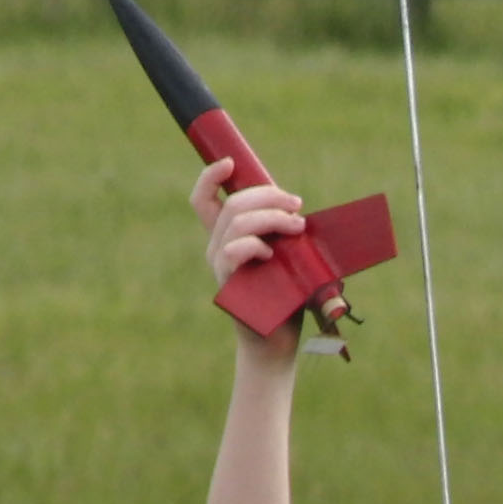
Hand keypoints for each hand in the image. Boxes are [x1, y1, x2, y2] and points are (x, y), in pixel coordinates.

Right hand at [190, 160, 305, 359]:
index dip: (211, 176)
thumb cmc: (284, 297)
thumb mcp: (284, 254)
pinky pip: (233, 252)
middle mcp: (217, 248)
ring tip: (297, 228)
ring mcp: (221, 266)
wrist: (278, 341)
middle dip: (268, 196)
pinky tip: (273, 254)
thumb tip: (294, 205)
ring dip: (271, 217)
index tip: (230, 163)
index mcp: (226, 237)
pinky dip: (255, 246)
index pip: (204, 200)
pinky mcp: (229, 284)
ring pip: (237, 222)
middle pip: (232, 204)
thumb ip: (279, 230)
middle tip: (297, 205)